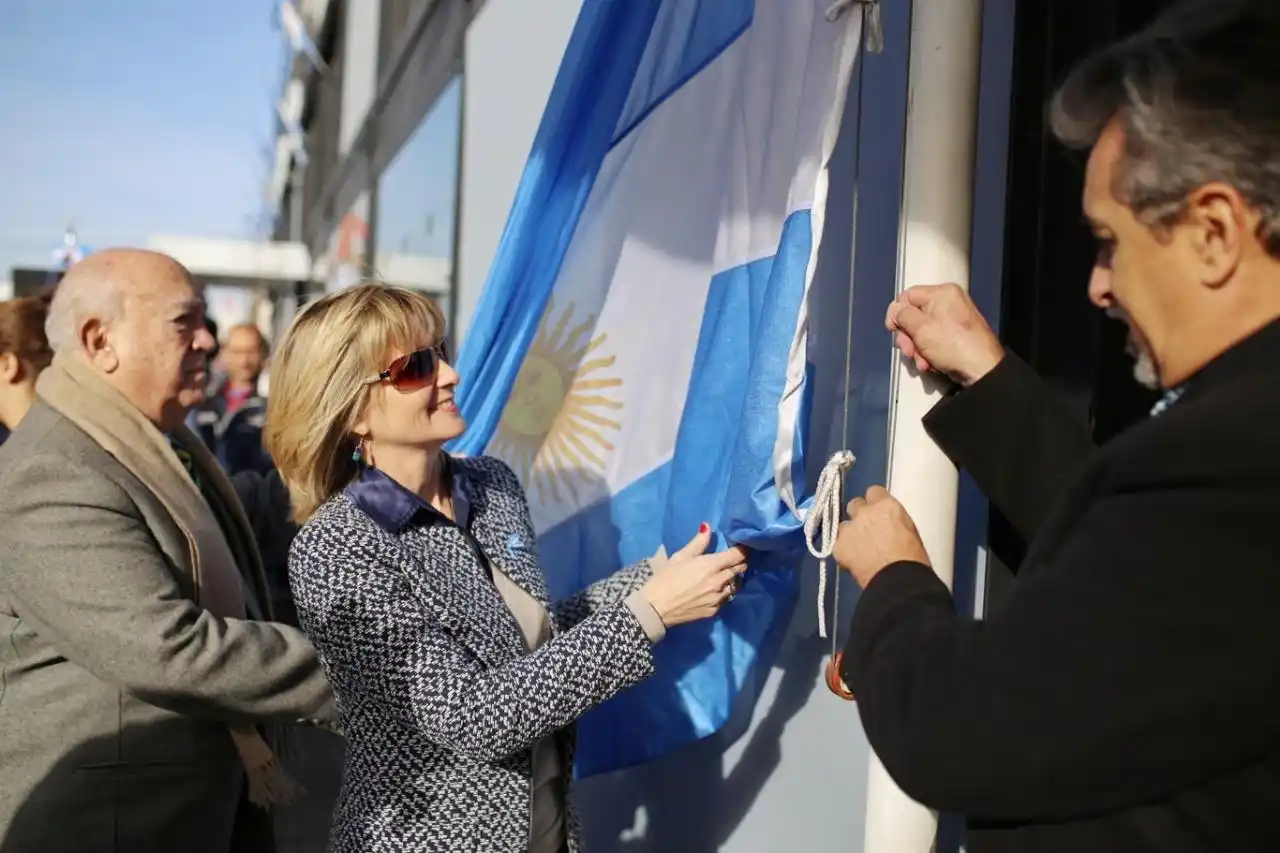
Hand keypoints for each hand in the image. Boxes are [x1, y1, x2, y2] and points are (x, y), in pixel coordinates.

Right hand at [640, 525, 748, 627]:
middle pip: (740, 569)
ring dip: (734, 578)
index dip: (743, 550)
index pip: (738, 555)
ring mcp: (719, 598)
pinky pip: (726, 599)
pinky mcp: (715, 611)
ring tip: (727, 575)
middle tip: (736, 559)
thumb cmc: (666, 578)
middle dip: (741, 563)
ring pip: (736, 585)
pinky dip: (725, 592)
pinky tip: (717, 590)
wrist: (657, 608)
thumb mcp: (680, 556)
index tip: (743, 546)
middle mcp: (720, 581)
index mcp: (712, 565)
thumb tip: (708, 527)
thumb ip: (698, 542)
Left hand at [832, 486, 929, 588]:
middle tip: (867, 530)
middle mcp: (864, 512)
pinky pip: (837, 545)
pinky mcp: (837, 547)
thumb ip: (893, 521)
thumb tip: (887, 525)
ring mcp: (848, 529)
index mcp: (885, 506)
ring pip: (843, 525)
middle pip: (855, 504)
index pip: (874, 491)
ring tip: (859, 549)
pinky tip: (853, 562)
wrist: (897, 580)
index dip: (875, 502)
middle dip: (859, 515)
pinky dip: (844, 551)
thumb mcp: (908, 530)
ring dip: (850, 533)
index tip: (878, 512)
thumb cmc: (912, 558)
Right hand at [885, 283, 1003, 386]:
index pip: (907, 296)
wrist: (981, 369)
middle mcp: (950, 302)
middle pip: (914, 315)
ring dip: (917, 348)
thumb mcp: (920, 328)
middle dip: (908, 336)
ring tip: (922, 360)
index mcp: (942, 292)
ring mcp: (954, 320)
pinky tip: (930, 363)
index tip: (895, 329)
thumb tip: (895, 311)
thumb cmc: (957, 347)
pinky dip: (928, 352)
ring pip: (922, 331)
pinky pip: (934, 340)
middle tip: (910, 349)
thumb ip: (902, 315)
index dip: (897, 314)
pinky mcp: (956, 336)